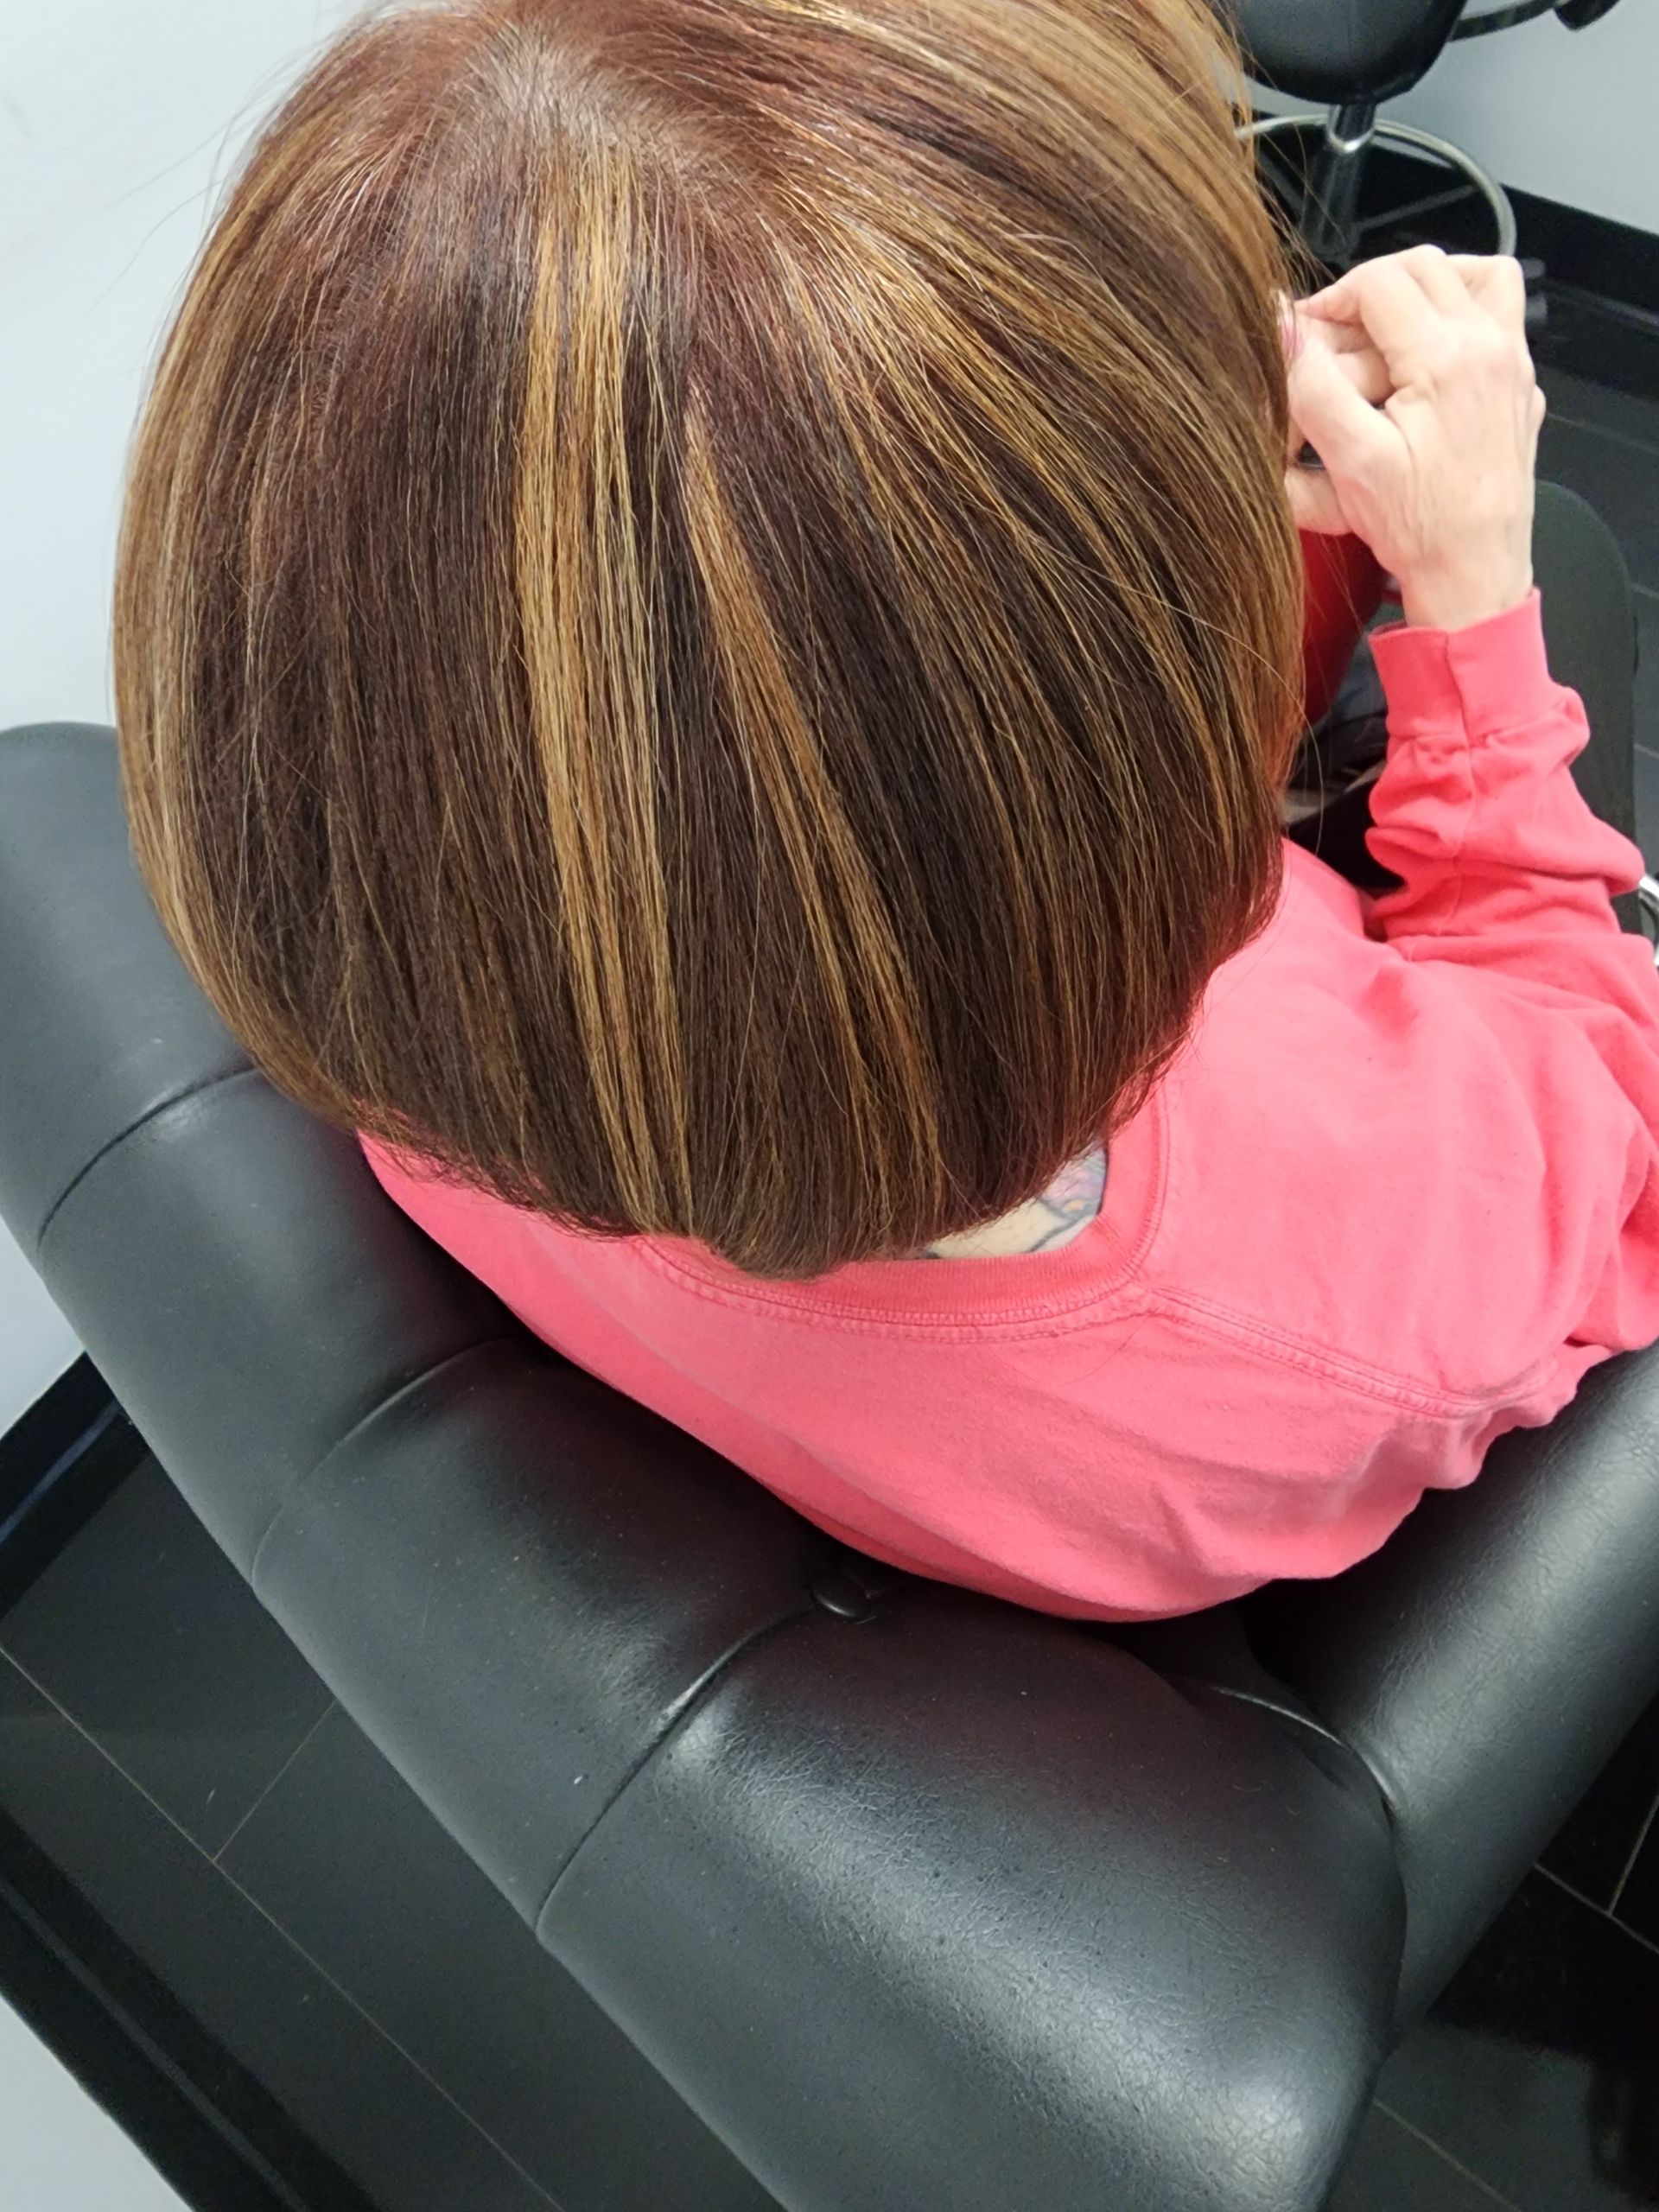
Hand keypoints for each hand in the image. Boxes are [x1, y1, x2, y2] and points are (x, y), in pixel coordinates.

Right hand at [1285, 247, 1544, 631]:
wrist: (1475, 575)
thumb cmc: (1419, 529)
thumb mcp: (1351, 461)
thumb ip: (1313, 385)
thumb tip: (1284, 327)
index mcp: (1446, 358)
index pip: (1381, 282)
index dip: (1332, 299)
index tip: (1306, 336)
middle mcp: (1489, 348)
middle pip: (1426, 266)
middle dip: (1372, 290)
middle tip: (1338, 334)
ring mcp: (1512, 367)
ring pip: (1476, 278)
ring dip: (1428, 288)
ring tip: (1390, 327)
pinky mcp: (1520, 390)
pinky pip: (1500, 321)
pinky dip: (1462, 320)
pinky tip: (1429, 362)